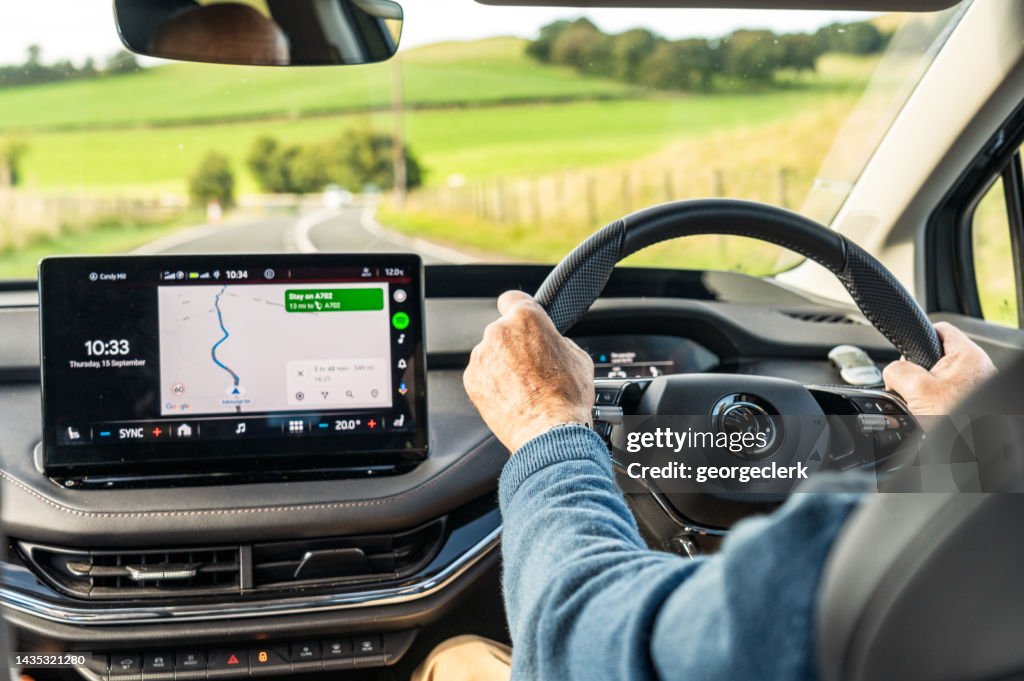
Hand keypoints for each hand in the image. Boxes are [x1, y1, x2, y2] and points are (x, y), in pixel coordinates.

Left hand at [464, 291, 594, 452]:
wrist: (549, 431)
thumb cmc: (566, 396)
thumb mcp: (578, 357)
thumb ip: (557, 341)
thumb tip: (552, 343)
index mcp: (526, 319)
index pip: (512, 298)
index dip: (518, 308)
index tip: (519, 317)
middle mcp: (499, 332)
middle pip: (504, 330)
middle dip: (515, 345)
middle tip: (533, 367)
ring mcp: (482, 356)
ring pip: (491, 354)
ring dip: (503, 365)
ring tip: (524, 388)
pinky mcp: (472, 380)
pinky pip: (482, 375)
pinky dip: (493, 383)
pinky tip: (512, 398)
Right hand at [882, 322, 995, 415]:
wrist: (973, 450)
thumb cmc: (961, 421)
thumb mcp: (916, 390)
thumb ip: (897, 372)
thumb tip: (891, 372)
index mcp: (967, 355)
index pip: (938, 329)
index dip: (917, 337)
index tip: (905, 351)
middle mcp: (976, 368)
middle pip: (935, 358)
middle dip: (918, 373)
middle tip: (913, 389)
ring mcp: (976, 387)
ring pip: (939, 382)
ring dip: (925, 393)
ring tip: (923, 408)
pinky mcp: (972, 403)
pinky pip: (946, 398)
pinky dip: (936, 406)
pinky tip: (932, 418)